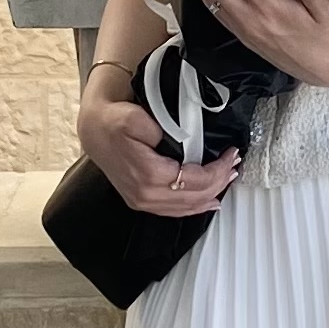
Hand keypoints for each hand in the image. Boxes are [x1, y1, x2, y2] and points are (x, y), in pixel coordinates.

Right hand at [79, 72, 240, 217]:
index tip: (232, 154)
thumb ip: (163, 129)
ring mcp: (142, 201)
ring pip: (185, 207)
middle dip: (219, 181)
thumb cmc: (113, 121)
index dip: (218, 169)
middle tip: (235, 165)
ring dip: (210, 195)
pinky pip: (173, 211)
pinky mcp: (140, 201)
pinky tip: (208, 202)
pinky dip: (194, 206)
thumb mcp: (136, 116)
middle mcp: (146, 194)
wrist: (93, 130)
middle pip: (194, 196)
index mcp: (149, 174)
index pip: (196, 179)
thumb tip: (186, 140)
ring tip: (228, 180)